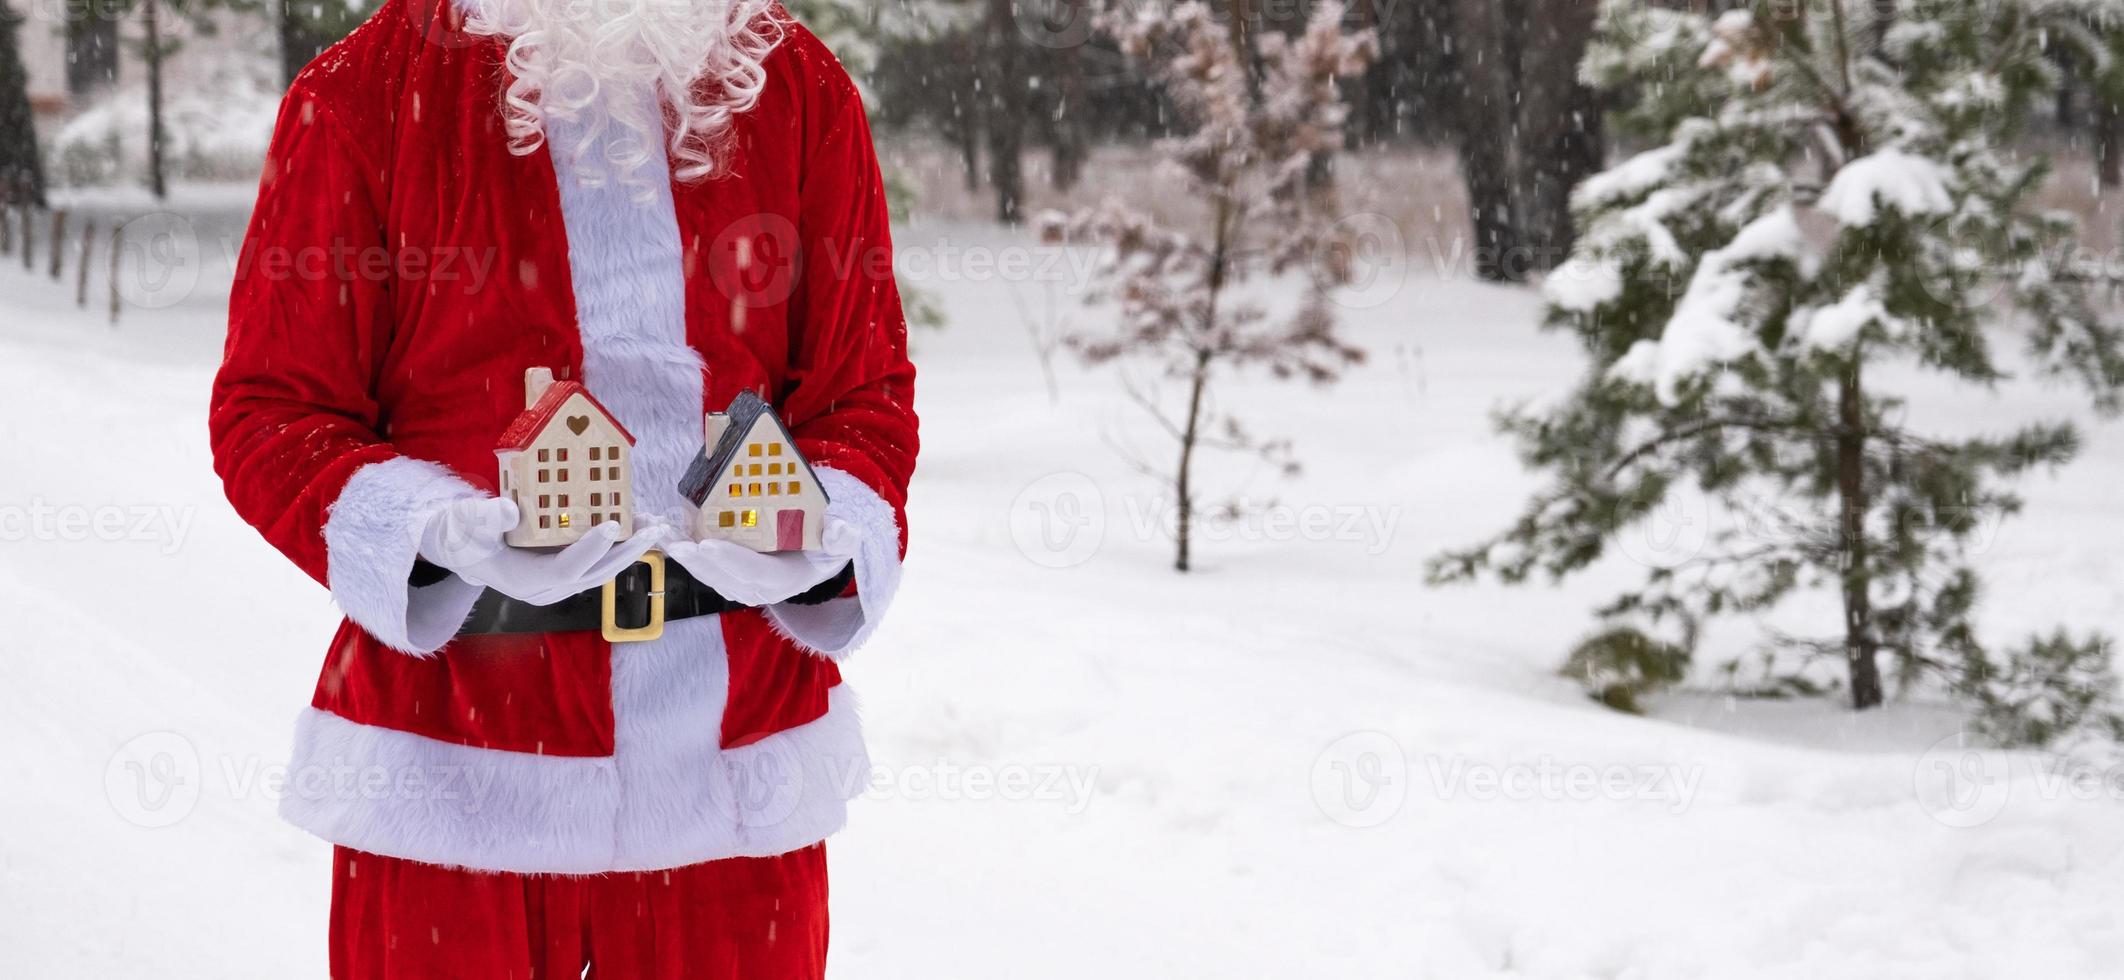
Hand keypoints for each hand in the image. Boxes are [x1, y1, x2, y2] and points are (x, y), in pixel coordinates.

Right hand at [419, 497, 672, 604]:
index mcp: (521, 580)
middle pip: (593, 575)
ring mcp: (556, 586)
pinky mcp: (564, 574)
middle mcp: (544, 589)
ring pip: (600, 571)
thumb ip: (486, 517)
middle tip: (652, 528)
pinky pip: (597, 563)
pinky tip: (636, 526)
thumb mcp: (466, 520)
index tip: (611, 525)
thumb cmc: (462, 532)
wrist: (462, 547)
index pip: (563, 571)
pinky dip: (618, 546)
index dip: (588, 550)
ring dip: (629, 550)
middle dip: (626, 552)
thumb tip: (509, 510)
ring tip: (654, 525)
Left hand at [662, 517, 858, 606]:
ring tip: (659, 535)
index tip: (707, 545)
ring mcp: (736, 583)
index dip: (730, 560)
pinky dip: (679, 550)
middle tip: (672, 540)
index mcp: (782, 581)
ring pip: (704, 572)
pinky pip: (699, 564)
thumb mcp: (840, 540)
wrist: (812, 555)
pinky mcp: (723, 574)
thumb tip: (840, 529)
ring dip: (680, 556)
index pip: (754, 572)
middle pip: (721, 575)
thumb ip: (842, 537)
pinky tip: (661, 534)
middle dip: (694, 560)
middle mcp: (755, 588)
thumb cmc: (824, 544)